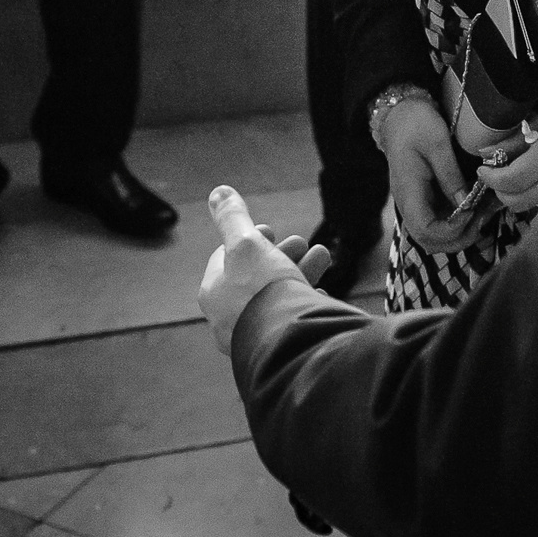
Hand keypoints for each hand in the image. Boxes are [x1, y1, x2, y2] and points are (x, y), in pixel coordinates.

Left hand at [198, 187, 330, 354]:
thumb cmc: (261, 291)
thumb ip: (233, 218)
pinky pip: (290, 317)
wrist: (286, 343)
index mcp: (214, 291)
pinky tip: (318, 291)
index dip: (250, 239)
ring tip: (323, 256)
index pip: (226, 258)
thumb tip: (218, 191)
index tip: (271, 231)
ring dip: (299, 271)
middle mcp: (228, 316)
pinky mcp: (278, 345)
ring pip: (276, 295)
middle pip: (255, 276)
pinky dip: (304, 298)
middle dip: (281, 254)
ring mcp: (254, 334)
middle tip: (301, 243)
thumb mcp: (247, 244)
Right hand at [379, 95, 491, 253]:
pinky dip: (460, 221)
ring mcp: (416, 204)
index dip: (451, 230)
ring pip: (436, 236)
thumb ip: (451, 175)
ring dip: (462, 232)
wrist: (399, 114)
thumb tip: (465, 204)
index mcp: (408, 192)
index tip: (471, 212)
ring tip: (485, 212)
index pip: (425, 230)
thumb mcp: (437, 143)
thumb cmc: (416, 124)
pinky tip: (479, 206)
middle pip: (430, 241)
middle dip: (460, 238)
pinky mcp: (425, 199)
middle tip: (484, 217)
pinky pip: (441, 221)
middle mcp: (409, 204)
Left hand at [477, 94, 537, 213]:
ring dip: (514, 194)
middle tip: (496, 171)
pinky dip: (530, 195)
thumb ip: (514, 139)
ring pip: (529, 205)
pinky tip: (533, 178)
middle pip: (517, 200)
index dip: (491, 178)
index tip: (483, 168)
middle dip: (500, 189)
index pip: (513, 179)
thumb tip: (484, 153)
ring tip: (514, 173)